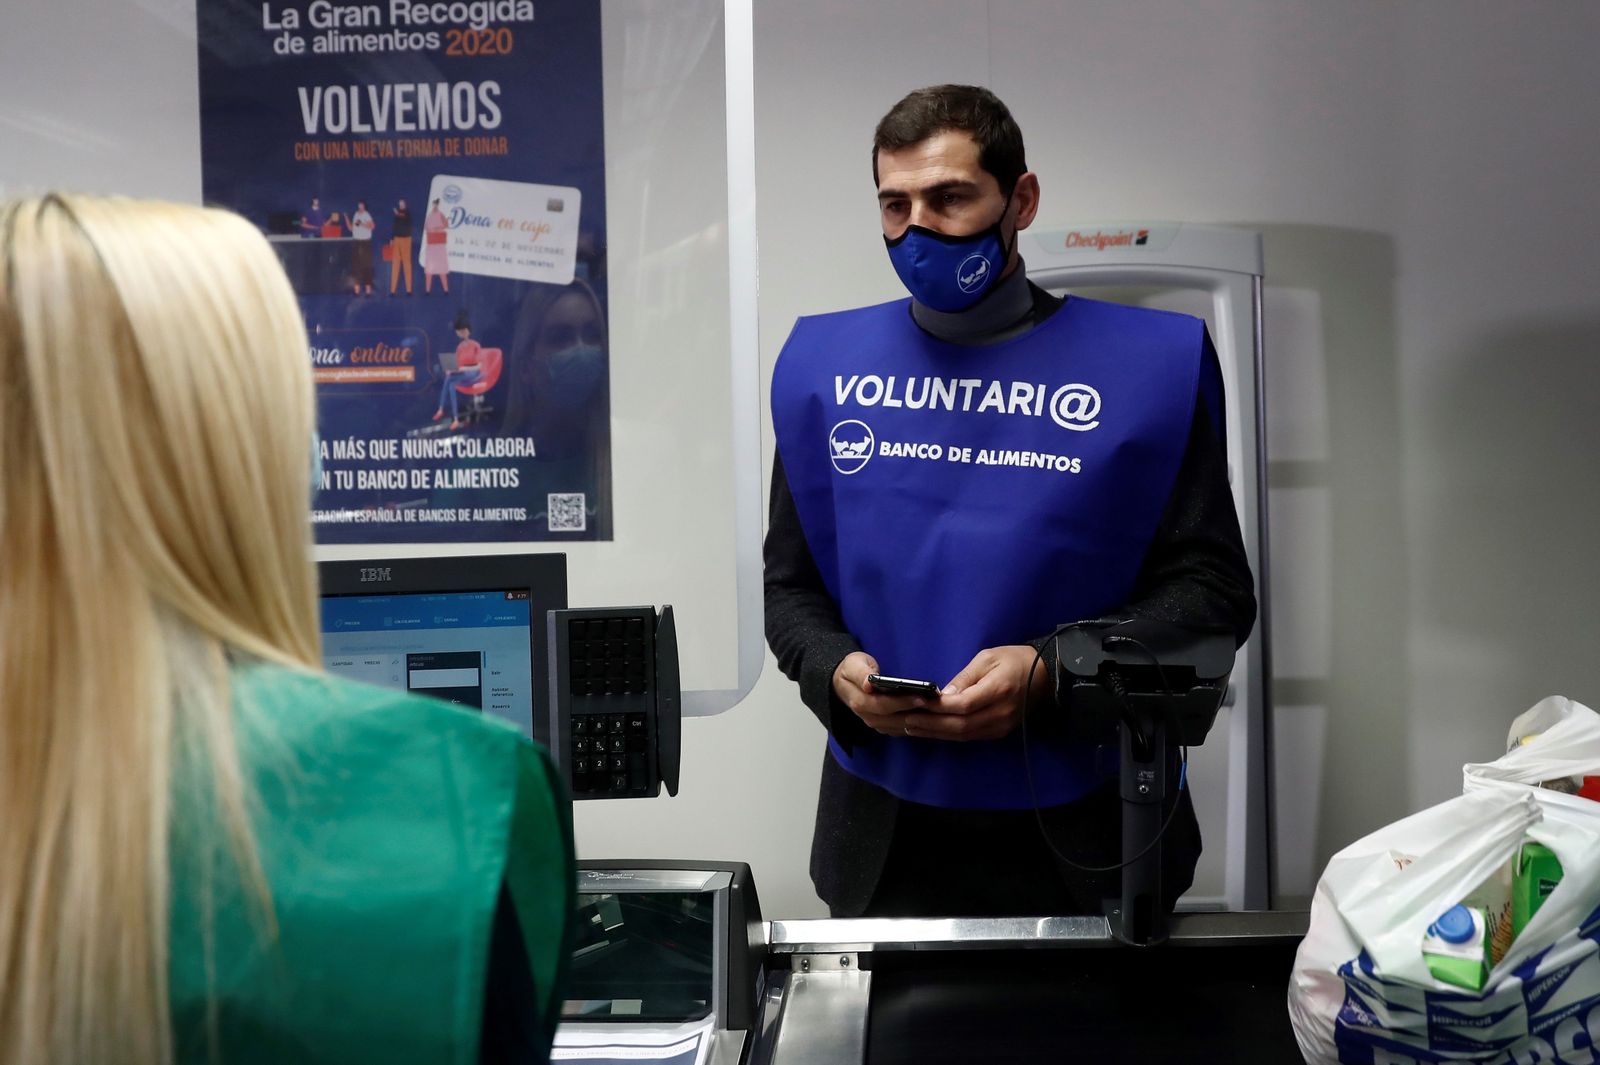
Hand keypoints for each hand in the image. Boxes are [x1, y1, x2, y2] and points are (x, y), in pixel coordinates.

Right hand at [832, 651, 933, 736]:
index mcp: (860, 701)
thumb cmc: (852, 670)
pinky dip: (915, 725)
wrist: (843, 683)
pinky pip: (901, 729)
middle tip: (936, 706)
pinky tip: (929, 718)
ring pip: (900, 727)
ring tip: (936, 712)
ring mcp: (876, 723)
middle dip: (916, 713)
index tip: (920, 697)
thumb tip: (868, 684)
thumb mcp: (853, 665)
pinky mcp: (884, 726)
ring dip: (918, 721)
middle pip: (895, 719)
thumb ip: (861, 674)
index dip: (902, 703)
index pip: (883, 705)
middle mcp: (868, 716)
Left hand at [913, 645, 1049, 742]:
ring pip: (964, 734)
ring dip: (936, 732)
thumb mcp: (987, 658)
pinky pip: (971, 736)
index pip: (964, 705)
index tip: (916, 703)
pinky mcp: (1000, 732)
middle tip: (906, 719)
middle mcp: (1001, 713)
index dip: (939, 707)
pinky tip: (932, 730)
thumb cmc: (1014, 659)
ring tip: (912, 727)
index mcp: (999, 690)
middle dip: (931, 724)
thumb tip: (942, 696)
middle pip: (961, 725)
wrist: (1045, 675)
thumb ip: (964, 678)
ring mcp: (1002, 726)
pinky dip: (949, 734)